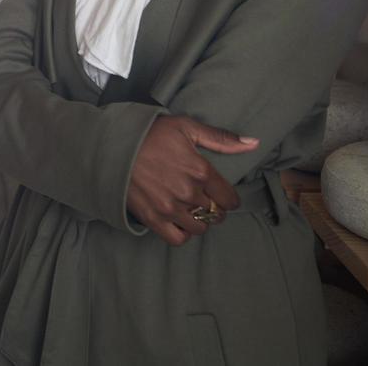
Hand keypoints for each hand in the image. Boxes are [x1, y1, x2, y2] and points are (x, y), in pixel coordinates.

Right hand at [125, 115, 258, 245]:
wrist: (113, 146)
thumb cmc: (150, 134)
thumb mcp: (186, 127)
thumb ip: (221, 139)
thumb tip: (254, 143)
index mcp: (200, 170)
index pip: (229, 198)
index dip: (229, 198)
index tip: (222, 195)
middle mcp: (188, 192)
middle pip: (216, 214)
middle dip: (214, 209)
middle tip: (205, 200)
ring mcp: (170, 208)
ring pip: (199, 228)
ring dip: (200, 221)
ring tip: (191, 210)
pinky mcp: (153, 218)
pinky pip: (178, 238)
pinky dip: (182, 234)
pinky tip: (179, 222)